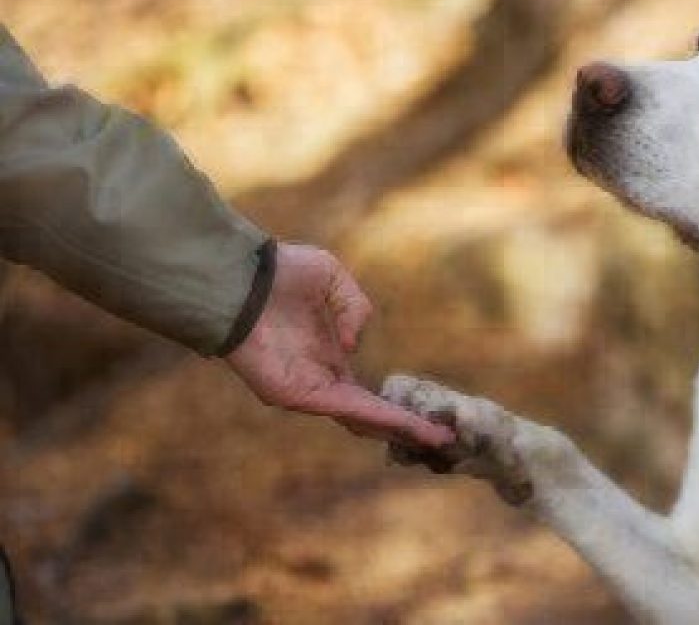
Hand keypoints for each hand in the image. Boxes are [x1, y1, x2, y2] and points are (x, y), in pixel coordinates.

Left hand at [225, 243, 454, 446]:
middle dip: (405, 428)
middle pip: (369, 415)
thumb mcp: (332, 278)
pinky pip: (348, 410)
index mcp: (326, 355)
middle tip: (443, 439)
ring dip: (400, 429)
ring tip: (437, 438)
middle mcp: (319, 378)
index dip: (397, 403)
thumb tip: (352, 347)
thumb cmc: (280, 272)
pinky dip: (381, 418)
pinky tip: (408, 424)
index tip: (427, 412)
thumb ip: (355, 308)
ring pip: (363, 418)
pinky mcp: (298, 395)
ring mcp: (309, 390)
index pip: (365, 391)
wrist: (241, 276)